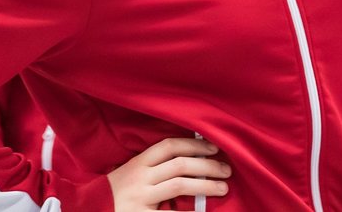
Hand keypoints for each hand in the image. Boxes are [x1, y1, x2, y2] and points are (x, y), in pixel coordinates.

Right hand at [108, 137, 229, 210]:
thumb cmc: (115, 195)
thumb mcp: (130, 175)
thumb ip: (154, 168)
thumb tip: (191, 161)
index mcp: (138, 163)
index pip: (169, 145)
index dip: (194, 144)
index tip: (214, 147)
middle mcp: (139, 177)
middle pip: (180, 164)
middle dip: (207, 165)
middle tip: (226, 170)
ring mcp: (139, 197)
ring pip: (179, 184)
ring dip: (205, 185)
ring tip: (222, 188)